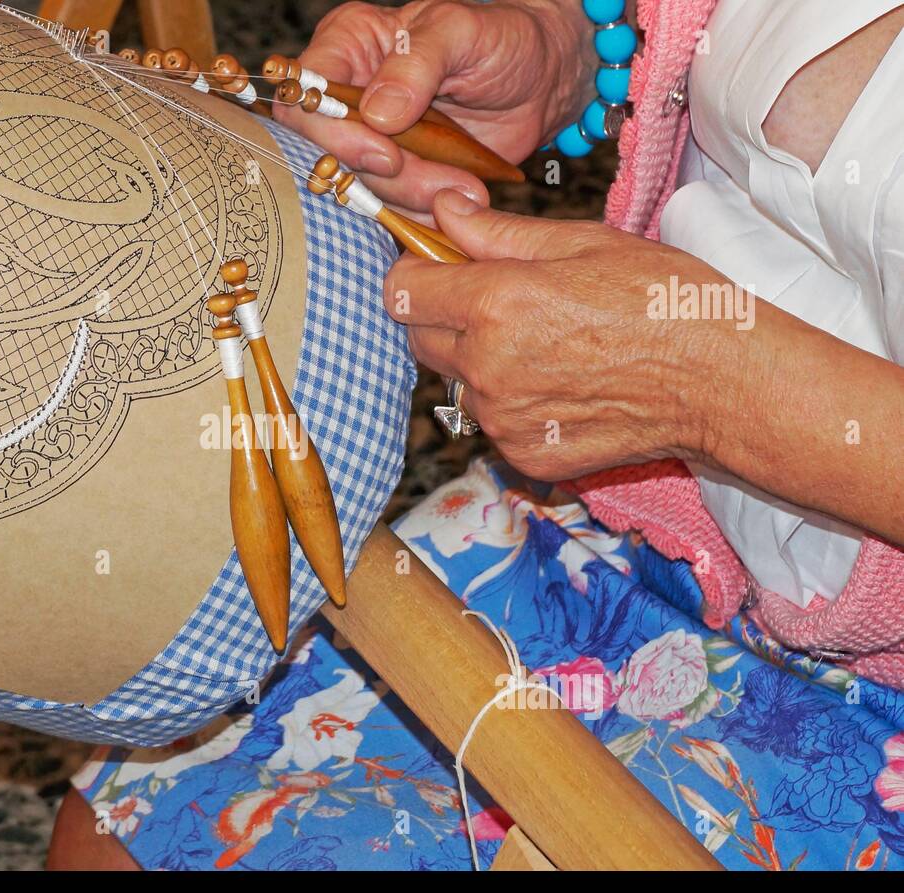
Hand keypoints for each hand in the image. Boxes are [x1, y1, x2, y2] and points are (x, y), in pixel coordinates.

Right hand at [273, 0, 592, 212]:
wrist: (541, 82)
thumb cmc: (502, 40)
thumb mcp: (462, 34)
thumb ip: (416, 65)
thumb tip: (377, 112)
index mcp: (349, 45)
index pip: (305, 97)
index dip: (334, 133)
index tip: (387, 153)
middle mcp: (349, 95)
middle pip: (326, 153)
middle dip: (382, 176)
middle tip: (435, 179)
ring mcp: (369, 140)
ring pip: (359, 188)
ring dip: (411, 197)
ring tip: (462, 183)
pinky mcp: (394, 176)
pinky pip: (388, 207)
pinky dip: (423, 212)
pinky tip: (459, 191)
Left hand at [386, 191, 767, 481]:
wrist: (721, 383)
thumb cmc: (664, 302)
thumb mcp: (582, 244)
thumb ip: (497, 233)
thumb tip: (442, 208)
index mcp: (495, 304)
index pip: (401, 291)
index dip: (414, 272)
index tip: (436, 266)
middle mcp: (487, 366)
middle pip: (419, 338)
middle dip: (444, 316)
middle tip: (499, 303)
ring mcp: (503, 418)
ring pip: (458, 382)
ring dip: (481, 363)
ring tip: (548, 346)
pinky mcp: (524, 454)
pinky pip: (494, 422)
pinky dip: (514, 404)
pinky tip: (563, 385)